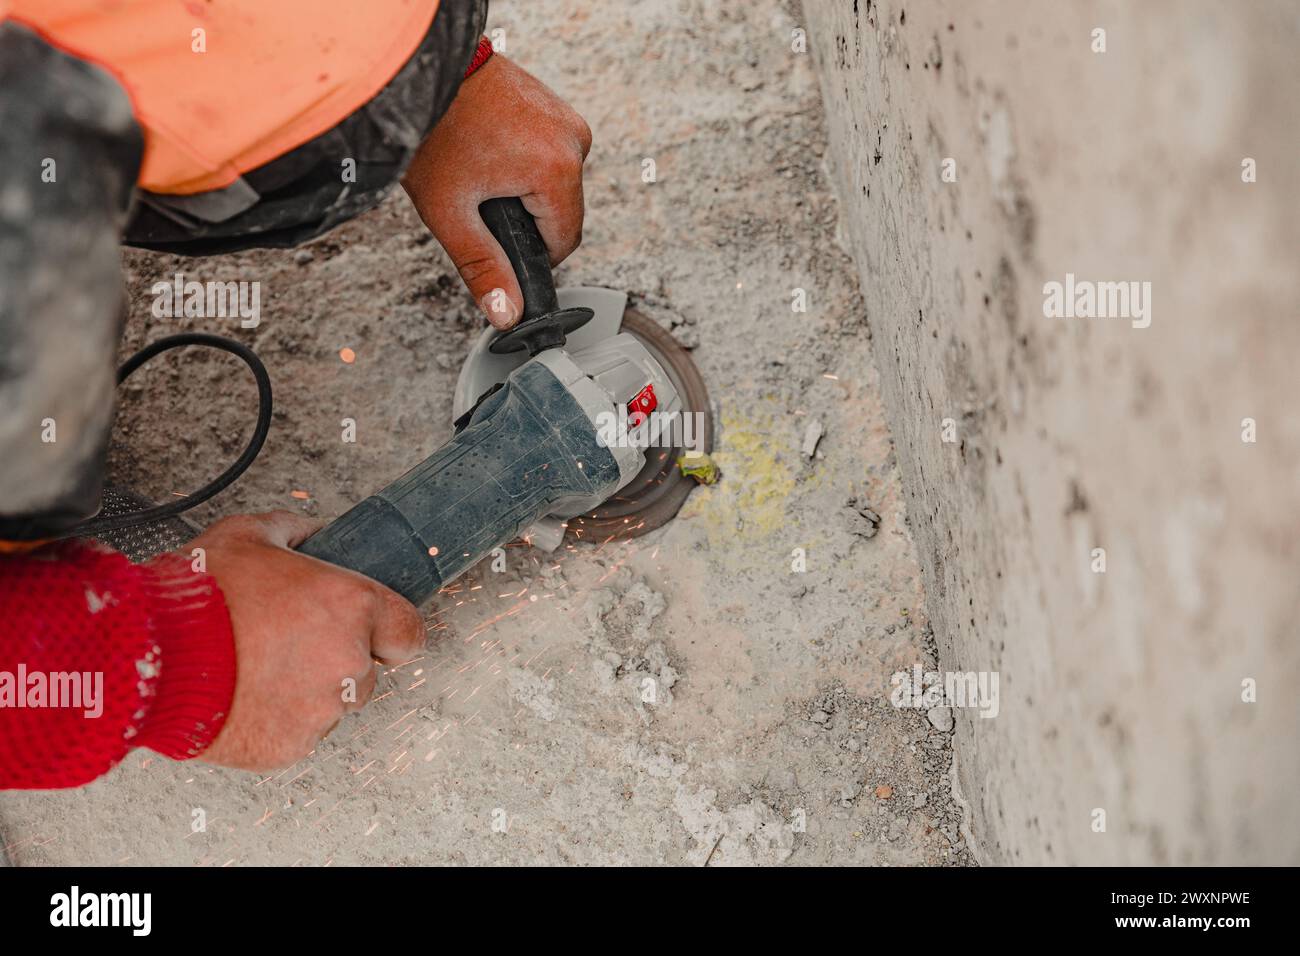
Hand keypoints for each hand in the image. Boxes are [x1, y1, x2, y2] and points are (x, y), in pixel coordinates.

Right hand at [191, 512, 424, 771]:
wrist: (147, 654)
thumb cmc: (197, 596)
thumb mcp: (247, 535)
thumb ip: (292, 533)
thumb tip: (309, 534)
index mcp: (352, 605)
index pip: (409, 634)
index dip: (389, 634)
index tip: (371, 634)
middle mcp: (347, 661)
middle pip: (367, 671)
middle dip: (336, 661)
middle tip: (288, 645)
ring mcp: (321, 710)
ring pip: (332, 706)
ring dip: (307, 693)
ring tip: (257, 669)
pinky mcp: (291, 746)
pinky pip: (298, 734)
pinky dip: (278, 721)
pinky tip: (243, 694)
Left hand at [402, 53, 591, 329]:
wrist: (421, 70)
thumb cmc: (431, 131)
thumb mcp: (450, 213)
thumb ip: (483, 269)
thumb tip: (509, 315)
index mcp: (557, 170)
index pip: (564, 243)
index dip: (531, 256)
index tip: (498, 245)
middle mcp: (572, 140)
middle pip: (561, 212)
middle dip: (523, 218)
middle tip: (477, 200)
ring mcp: (565, 118)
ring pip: (555, 184)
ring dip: (523, 190)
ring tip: (479, 169)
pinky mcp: (554, 106)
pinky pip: (550, 154)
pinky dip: (524, 161)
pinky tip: (489, 149)